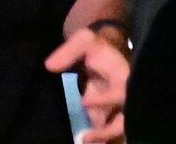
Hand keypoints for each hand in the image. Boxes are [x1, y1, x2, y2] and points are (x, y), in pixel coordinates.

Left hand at [44, 25, 129, 143]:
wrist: (107, 51)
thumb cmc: (96, 46)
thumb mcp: (83, 41)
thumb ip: (68, 52)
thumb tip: (49, 66)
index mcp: (123, 76)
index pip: (119, 91)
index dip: (105, 100)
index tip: (84, 102)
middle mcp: (126, 95)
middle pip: (125, 118)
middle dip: (109, 131)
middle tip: (86, 138)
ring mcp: (119, 108)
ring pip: (119, 128)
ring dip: (105, 137)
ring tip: (86, 142)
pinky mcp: (111, 115)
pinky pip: (109, 130)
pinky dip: (101, 138)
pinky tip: (87, 141)